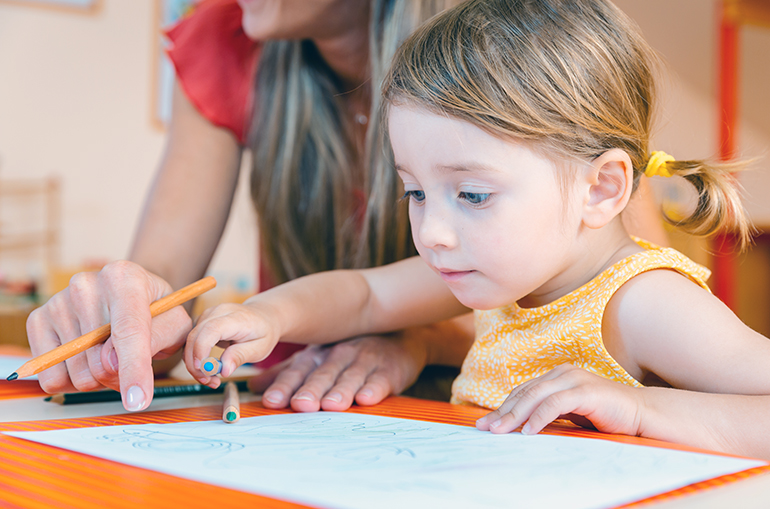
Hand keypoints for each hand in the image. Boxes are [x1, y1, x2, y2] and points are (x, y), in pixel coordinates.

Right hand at [26, 260, 191, 410]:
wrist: (130, 293)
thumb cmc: (155, 310)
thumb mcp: (175, 323)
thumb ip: (156, 340)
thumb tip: (110, 363)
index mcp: (124, 278)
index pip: (128, 331)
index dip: (134, 370)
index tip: (138, 400)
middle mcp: (85, 285)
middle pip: (100, 362)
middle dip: (120, 376)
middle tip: (131, 359)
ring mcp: (58, 302)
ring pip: (76, 374)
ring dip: (97, 378)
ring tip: (108, 353)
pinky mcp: (38, 320)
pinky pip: (51, 376)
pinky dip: (71, 379)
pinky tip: (85, 357)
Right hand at [184, 301, 281, 387]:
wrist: (263, 316)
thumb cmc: (263, 331)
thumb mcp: (260, 348)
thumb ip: (241, 356)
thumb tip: (224, 370)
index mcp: (235, 317)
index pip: (211, 330)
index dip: (201, 349)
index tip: (202, 369)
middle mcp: (217, 312)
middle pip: (194, 336)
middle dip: (195, 364)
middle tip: (209, 382)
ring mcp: (208, 315)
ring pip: (190, 341)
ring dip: (195, 363)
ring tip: (212, 378)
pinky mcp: (202, 321)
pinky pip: (192, 341)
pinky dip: (196, 357)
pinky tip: (208, 368)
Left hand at [248, 333, 428, 411]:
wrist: (397, 339)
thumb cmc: (349, 354)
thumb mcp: (316, 359)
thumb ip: (287, 374)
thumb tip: (252, 386)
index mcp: (317, 356)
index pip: (297, 371)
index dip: (284, 386)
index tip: (271, 401)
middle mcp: (339, 356)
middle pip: (322, 375)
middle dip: (311, 390)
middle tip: (300, 405)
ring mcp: (364, 361)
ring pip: (350, 377)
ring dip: (340, 391)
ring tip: (331, 405)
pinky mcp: (388, 370)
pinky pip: (380, 380)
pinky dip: (373, 389)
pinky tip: (366, 398)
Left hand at [475, 364, 643, 435]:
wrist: (643, 415)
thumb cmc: (607, 417)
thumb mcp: (572, 415)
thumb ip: (550, 415)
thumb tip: (521, 427)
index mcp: (558, 376)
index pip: (523, 392)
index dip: (503, 407)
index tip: (486, 423)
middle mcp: (563, 373)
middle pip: (525, 393)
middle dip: (503, 411)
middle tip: (485, 428)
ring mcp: (574, 379)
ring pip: (535, 396)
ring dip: (515, 415)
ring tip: (500, 431)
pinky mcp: (586, 391)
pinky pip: (555, 404)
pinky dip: (539, 417)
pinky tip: (528, 431)